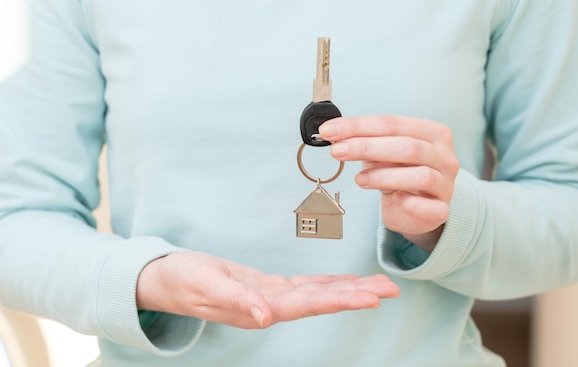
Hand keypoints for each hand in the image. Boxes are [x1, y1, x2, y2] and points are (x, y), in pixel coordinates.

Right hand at [136, 251, 399, 328]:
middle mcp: (271, 306)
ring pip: (317, 293)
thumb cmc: (183, 280)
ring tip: (378, 285)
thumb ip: (237, 300)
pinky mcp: (266, 287)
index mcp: (260, 307)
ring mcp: (270, 297)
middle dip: (357, 295)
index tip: (371, 298)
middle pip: (322, 300)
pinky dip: (325, 283)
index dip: (341, 300)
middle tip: (391, 289)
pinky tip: (342, 282)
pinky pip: (303, 286)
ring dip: (347, 289)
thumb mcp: (206, 286)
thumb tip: (266, 317)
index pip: (309, 305)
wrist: (166, 279)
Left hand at [319, 115, 459, 251]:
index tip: (330, 131)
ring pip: (420, 175)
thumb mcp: (381, 153)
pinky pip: (432, 208)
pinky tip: (396, 199)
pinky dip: (411, 203)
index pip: (392, 123)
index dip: (358, 126)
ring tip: (359, 179)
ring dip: (383, 176)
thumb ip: (364, 141)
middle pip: (407, 146)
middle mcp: (444, 156)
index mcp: (431, 132)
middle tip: (338, 151)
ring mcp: (446, 184)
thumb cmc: (400, 172)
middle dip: (367, 147)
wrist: (416, 208)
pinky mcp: (441, 210)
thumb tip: (336, 135)